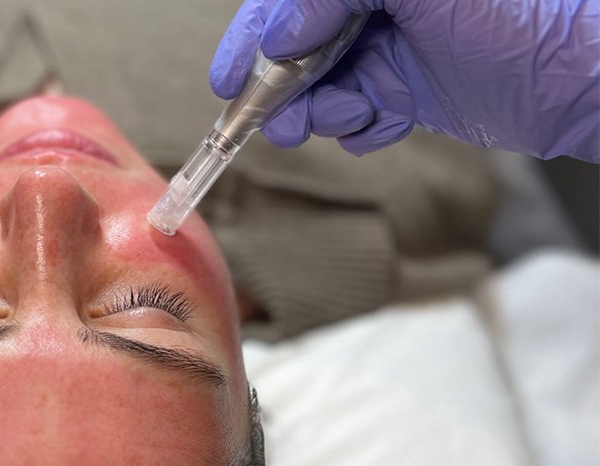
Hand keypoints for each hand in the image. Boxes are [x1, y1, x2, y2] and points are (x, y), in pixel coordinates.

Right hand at [209, 0, 598, 160]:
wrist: (582, 77)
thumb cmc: (520, 13)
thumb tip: (280, 37)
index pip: (294, 1)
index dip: (255, 35)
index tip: (227, 81)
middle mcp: (377, 5)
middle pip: (299, 45)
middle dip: (283, 87)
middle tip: (277, 123)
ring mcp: (391, 46)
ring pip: (323, 84)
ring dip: (322, 110)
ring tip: (351, 117)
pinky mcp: (406, 89)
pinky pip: (358, 112)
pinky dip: (359, 127)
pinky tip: (381, 124)